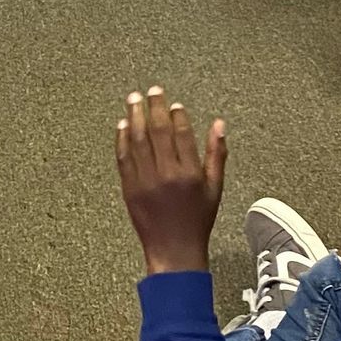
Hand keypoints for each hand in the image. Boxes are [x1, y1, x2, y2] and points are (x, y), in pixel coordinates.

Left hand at [115, 88, 226, 277]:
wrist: (173, 250)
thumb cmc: (197, 220)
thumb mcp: (215, 188)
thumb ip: (216, 154)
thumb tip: (219, 124)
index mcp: (189, 173)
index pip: (182, 134)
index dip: (177, 115)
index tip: (174, 102)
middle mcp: (166, 174)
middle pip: (158, 131)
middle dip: (154, 108)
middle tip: (151, 90)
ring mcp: (145, 181)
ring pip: (138, 141)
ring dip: (134, 117)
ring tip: (133, 100)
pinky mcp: (129, 188)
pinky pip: (123, 158)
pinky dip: (121, 139)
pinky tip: (122, 125)